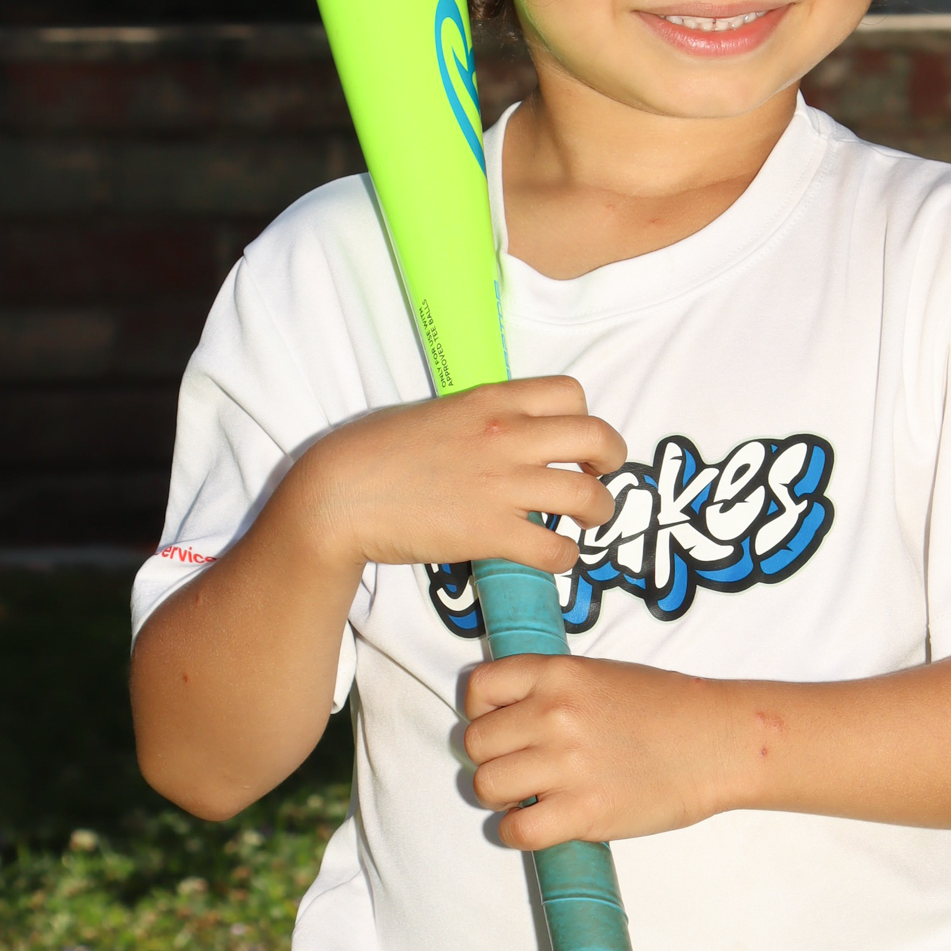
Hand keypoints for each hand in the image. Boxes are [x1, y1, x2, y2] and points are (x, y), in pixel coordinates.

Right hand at [277, 378, 623, 582]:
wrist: (340, 494)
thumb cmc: (376, 451)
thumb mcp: (437, 413)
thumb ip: (480, 418)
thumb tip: (508, 436)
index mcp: (491, 400)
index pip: (571, 393)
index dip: (586, 418)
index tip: (578, 441)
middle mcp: (505, 436)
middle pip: (596, 438)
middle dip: (611, 460)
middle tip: (599, 477)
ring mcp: (501, 485)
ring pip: (588, 497)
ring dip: (598, 513)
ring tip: (586, 523)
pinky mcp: (490, 533)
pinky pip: (555, 549)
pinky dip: (564, 557)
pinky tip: (552, 557)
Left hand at [462, 655, 733, 846]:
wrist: (717, 742)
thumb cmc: (667, 708)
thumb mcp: (601, 675)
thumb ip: (552, 690)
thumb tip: (508, 720)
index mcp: (558, 673)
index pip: (479, 687)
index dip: (481, 712)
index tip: (501, 727)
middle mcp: (555, 714)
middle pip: (475, 743)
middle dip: (492, 758)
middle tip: (522, 767)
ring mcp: (567, 764)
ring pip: (486, 786)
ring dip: (503, 797)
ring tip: (533, 795)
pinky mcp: (583, 812)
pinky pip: (516, 830)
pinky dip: (518, 832)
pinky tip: (540, 823)